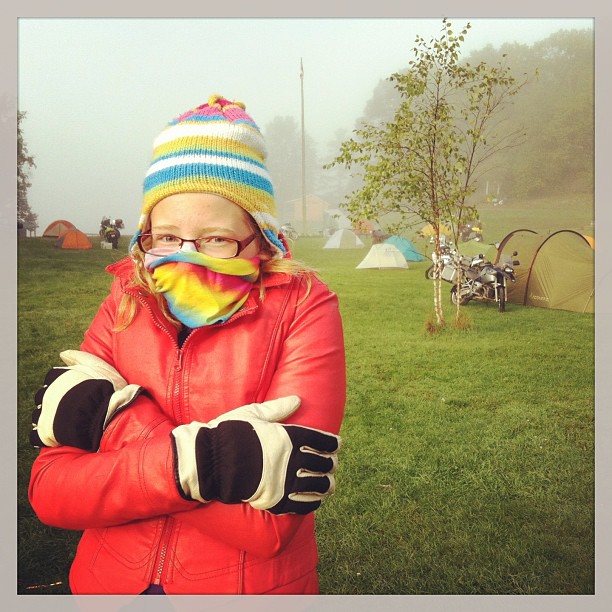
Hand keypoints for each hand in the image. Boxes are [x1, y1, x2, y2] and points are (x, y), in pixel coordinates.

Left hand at [30, 350, 141, 450]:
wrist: (109, 414)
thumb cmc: (107, 388)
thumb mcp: (99, 365)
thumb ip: (79, 357)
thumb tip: (62, 353)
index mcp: (57, 377)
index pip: (51, 379)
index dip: (62, 385)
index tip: (74, 390)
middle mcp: (47, 393)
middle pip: (43, 396)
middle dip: (53, 401)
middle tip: (71, 407)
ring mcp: (44, 413)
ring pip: (38, 415)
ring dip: (47, 418)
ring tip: (65, 422)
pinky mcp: (45, 432)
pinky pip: (36, 435)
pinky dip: (43, 435)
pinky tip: (56, 435)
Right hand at [171, 396, 339, 514]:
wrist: (209, 461)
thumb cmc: (229, 432)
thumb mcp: (253, 413)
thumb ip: (278, 408)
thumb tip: (298, 399)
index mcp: (289, 436)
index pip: (321, 441)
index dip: (332, 443)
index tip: (337, 444)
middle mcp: (291, 459)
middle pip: (323, 463)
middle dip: (331, 463)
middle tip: (333, 464)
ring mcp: (285, 481)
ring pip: (318, 485)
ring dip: (327, 484)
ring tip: (330, 484)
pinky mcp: (276, 500)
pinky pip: (302, 504)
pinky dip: (313, 502)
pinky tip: (316, 500)